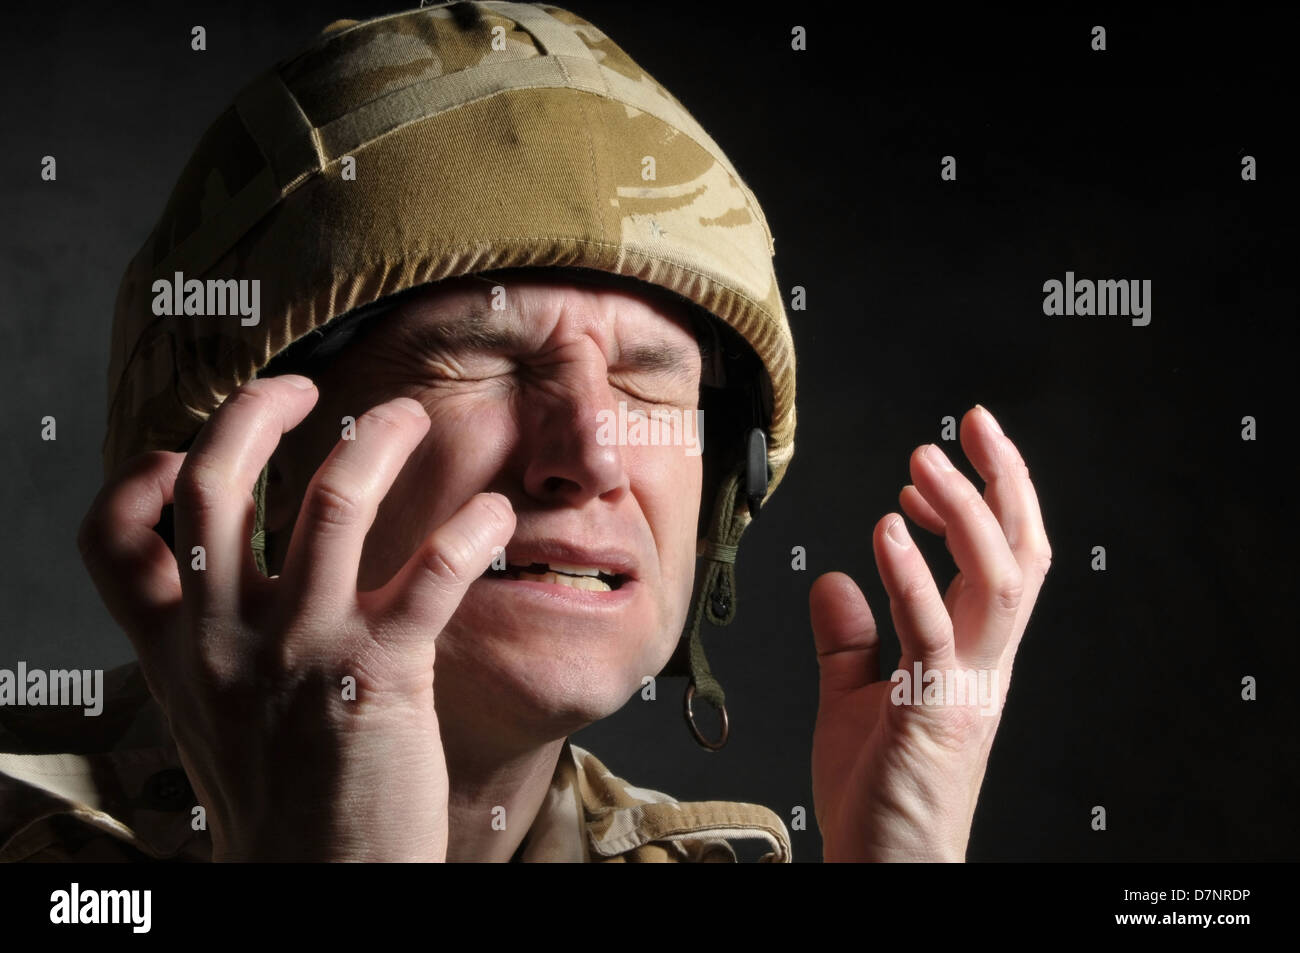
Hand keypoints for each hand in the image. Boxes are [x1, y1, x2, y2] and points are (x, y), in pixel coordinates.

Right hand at [77, 376, 514, 860]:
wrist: (315, 886)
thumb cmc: (276, 794)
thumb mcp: (213, 710)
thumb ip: (212, 635)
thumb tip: (237, 565)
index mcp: (174, 648)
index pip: (112, 536)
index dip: (139, 474)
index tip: (183, 450)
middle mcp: (224, 640)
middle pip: (215, 484)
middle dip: (255, 411)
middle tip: (302, 387)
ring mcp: (301, 652)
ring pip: (331, 502)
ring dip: (376, 441)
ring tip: (409, 417)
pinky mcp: (380, 676)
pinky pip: (431, 571)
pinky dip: (471, 527)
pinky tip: (494, 513)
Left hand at [809, 405, 1051, 860]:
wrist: (887, 864)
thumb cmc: (878, 791)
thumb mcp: (857, 698)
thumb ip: (850, 640)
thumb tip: (833, 581)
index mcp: (973, 655)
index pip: (1003, 561)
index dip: (985, 504)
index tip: (935, 466)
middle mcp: (985, 663)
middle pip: (1021, 555)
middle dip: (1005, 483)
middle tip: (973, 422)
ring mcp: (967, 686)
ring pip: (996, 581)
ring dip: (964, 512)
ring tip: (925, 462)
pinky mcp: (934, 712)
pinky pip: (934, 632)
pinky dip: (914, 574)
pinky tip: (887, 529)